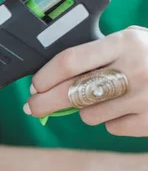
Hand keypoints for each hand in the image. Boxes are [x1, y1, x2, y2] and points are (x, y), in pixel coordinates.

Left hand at [25, 26, 147, 135]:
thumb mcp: (131, 43)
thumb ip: (97, 54)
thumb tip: (50, 80)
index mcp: (125, 42)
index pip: (69, 61)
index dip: (44, 77)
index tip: (34, 86)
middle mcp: (134, 69)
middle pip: (71, 92)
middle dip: (43, 102)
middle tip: (33, 106)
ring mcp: (144, 97)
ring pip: (88, 114)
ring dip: (87, 110)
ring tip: (106, 97)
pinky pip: (111, 127)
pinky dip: (113, 120)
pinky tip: (129, 107)